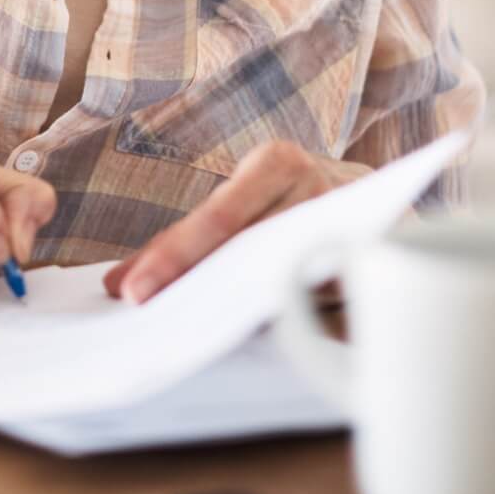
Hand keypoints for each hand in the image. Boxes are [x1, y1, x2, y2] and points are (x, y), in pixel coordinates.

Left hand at [103, 140, 369, 303]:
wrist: (377, 197)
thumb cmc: (292, 199)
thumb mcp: (245, 199)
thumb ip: (187, 239)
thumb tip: (117, 283)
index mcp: (277, 161)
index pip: (219, 215)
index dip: (174, 255)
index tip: (133, 289)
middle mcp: (315, 185)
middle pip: (245, 245)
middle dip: (190, 281)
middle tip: (144, 311)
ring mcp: (346, 227)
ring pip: (280, 274)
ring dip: (230, 305)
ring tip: (185, 326)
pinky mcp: (367, 265)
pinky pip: (315, 296)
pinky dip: (275, 315)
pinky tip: (241, 332)